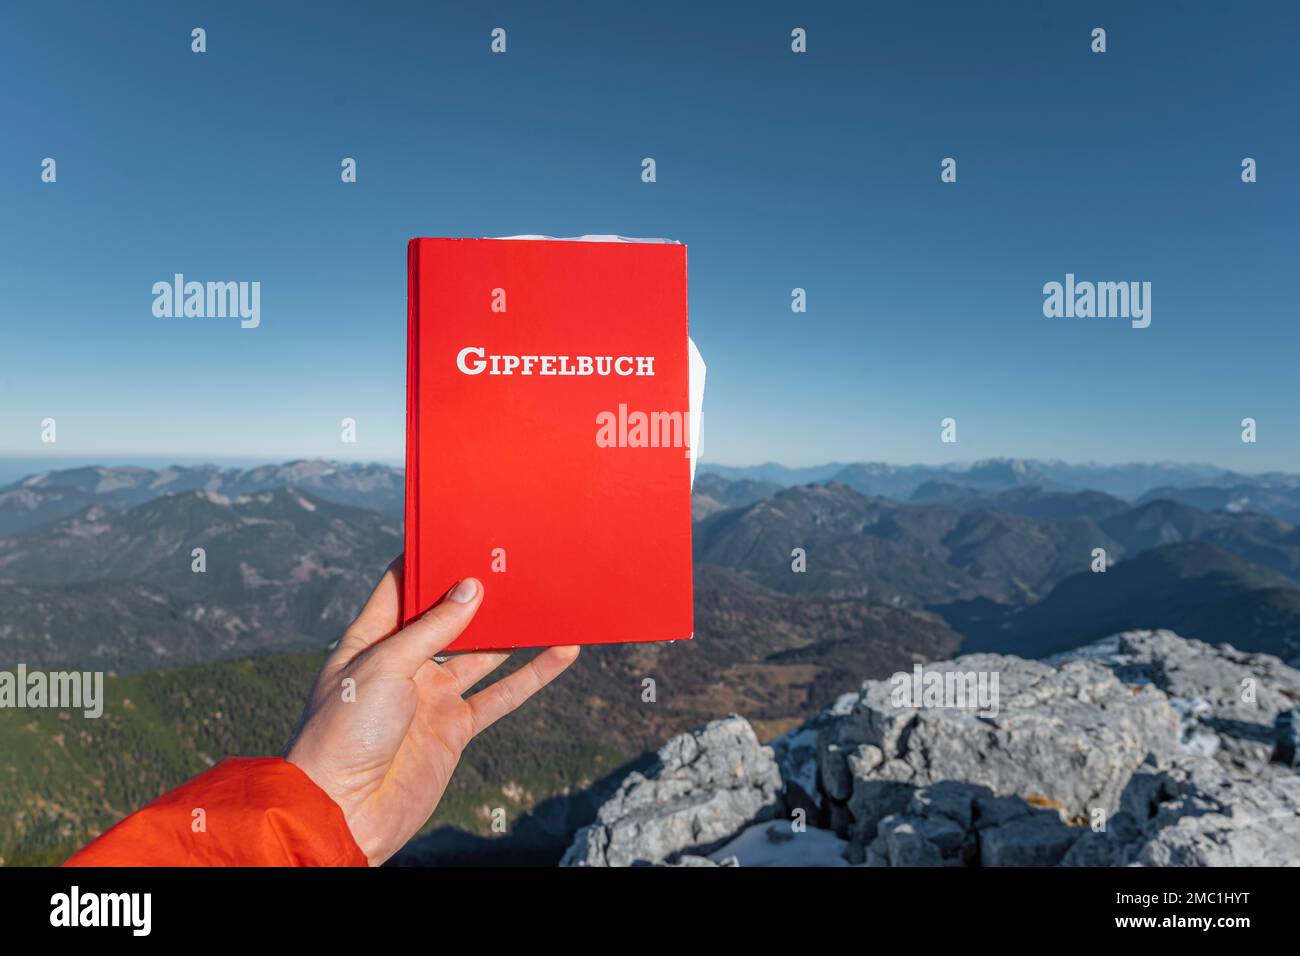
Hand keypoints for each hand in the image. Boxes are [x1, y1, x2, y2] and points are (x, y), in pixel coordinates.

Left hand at [285, 556, 579, 865]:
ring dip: (511, 630)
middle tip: (513, 559)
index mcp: (370, 639)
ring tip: (544, 597)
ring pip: (481, 653)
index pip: (399, 586)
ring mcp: (430, 697)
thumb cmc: (343, 732)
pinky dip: (533, 674)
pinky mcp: (454, 729)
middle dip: (476, 591)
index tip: (459, 529)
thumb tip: (472, 588)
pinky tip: (561, 652)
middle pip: (447, 616)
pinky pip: (501, 695)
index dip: (427, 559)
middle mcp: (402, 663)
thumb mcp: (385, 665)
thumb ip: (433, 628)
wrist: (343, 812)